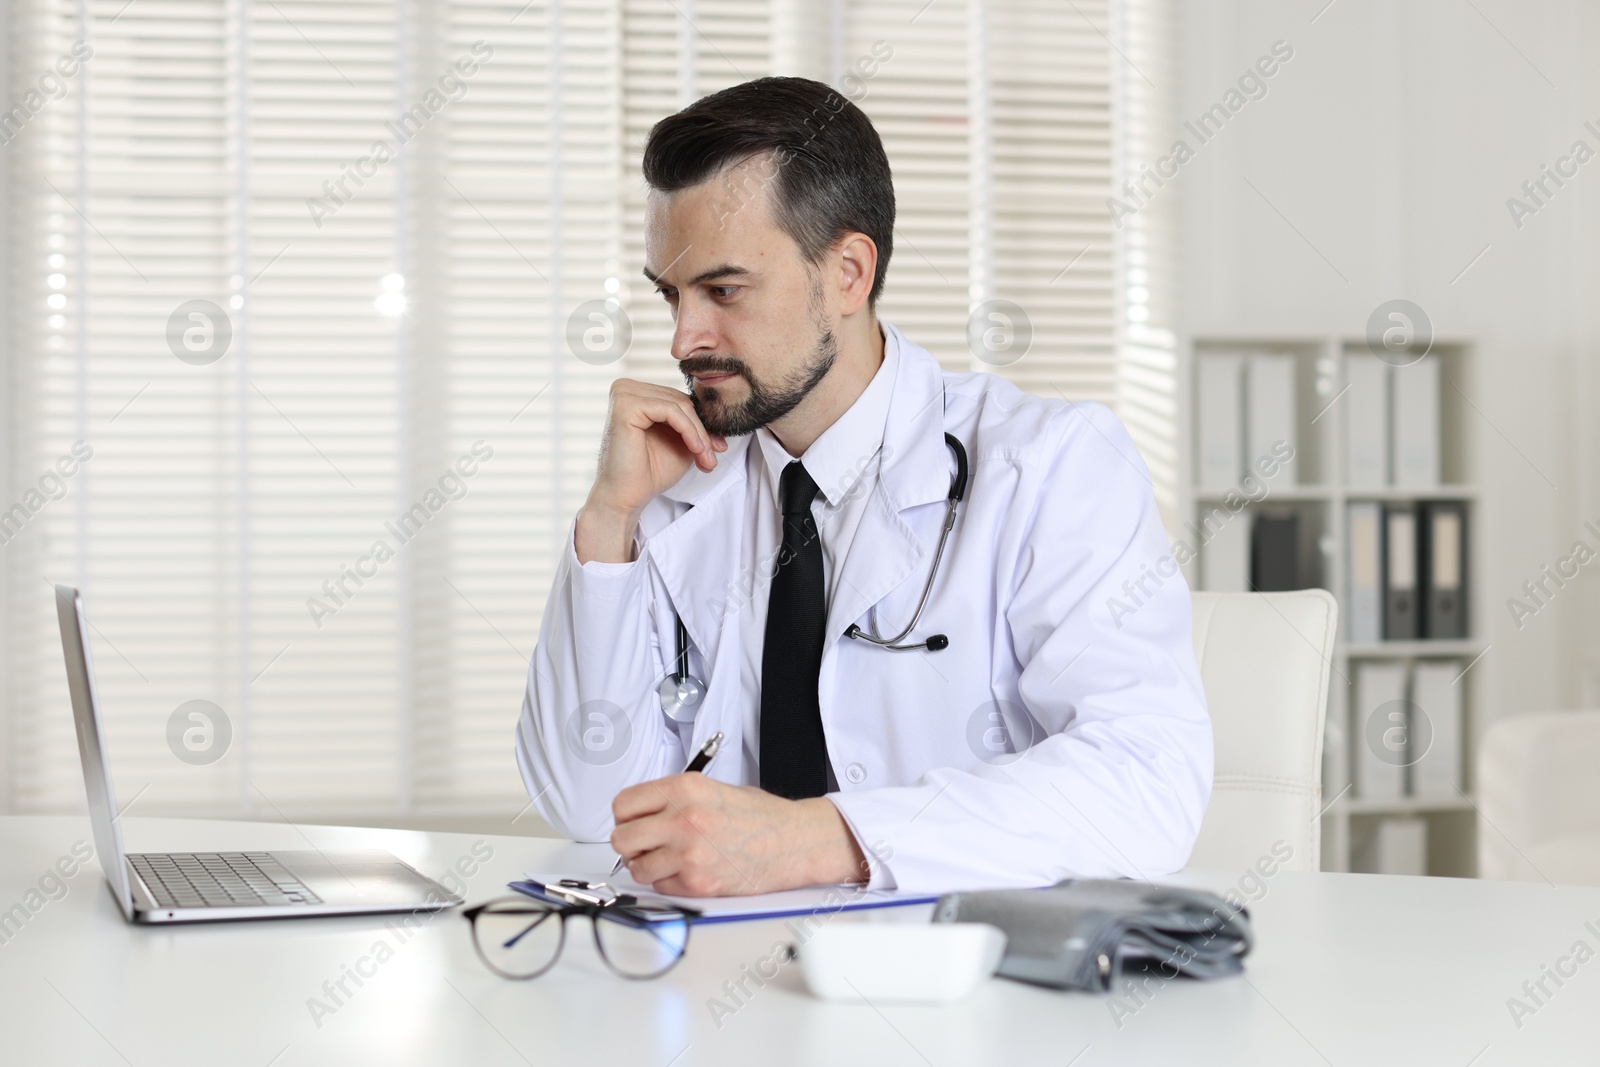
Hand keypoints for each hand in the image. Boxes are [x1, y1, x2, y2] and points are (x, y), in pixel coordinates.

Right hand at [576, 379, 727, 563]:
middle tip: (712, 457)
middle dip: (702, 430)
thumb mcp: (682, 443)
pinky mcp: (625, 405)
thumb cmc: (650, 471)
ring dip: (698, 433)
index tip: (718, 448)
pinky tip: (695, 449)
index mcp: (637, 393)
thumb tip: (722, 418)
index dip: (702, 423)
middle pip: (680, 400)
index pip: (680, 399)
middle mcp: (627, 387)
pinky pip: (670, 410)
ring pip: (678, 404)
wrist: (627, 497)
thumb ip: (697, 426)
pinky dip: (688, 430)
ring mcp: (624, 393)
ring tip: (705, 457)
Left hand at [609, 775, 869, 895]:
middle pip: (622, 838)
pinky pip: (660, 886)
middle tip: (645, 844)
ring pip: (638, 867)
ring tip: (670, 858)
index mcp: (685, 789)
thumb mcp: (713, 788)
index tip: (632, 822)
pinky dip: (669, 882)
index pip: (623, 804)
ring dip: (648, 866)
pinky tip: (689, 871)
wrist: (795, 842)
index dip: (624, 816)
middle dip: (630, 843)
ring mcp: (689, 854)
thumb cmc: (761, 816)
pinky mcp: (698, 883)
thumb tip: (640, 814)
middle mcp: (683, 819)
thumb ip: (674, 799)